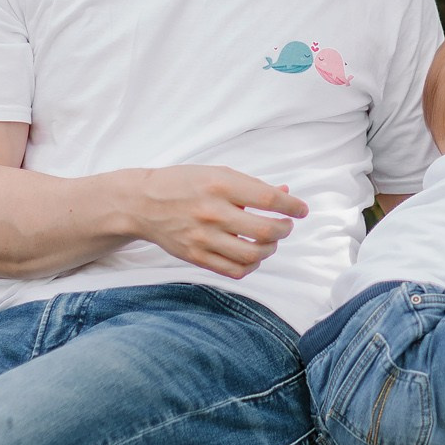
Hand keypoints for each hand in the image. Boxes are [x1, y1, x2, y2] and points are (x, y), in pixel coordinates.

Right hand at [126, 166, 307, 278]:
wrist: (143, 203)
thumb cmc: (184, 184)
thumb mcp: (218, 173)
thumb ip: (252, 186)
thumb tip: (285, 194)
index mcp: (221, 185)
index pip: (269, 199)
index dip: (292, 206)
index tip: (301, 210)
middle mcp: (213, 212)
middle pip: (265, 231)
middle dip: (284, 229)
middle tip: (285, 225)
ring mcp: (203, 238)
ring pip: (253, 254)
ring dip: (270, 249)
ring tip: (269, 241)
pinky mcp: (196, 256)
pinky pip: (234, 271)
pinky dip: (251, 265)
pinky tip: (252, 255)